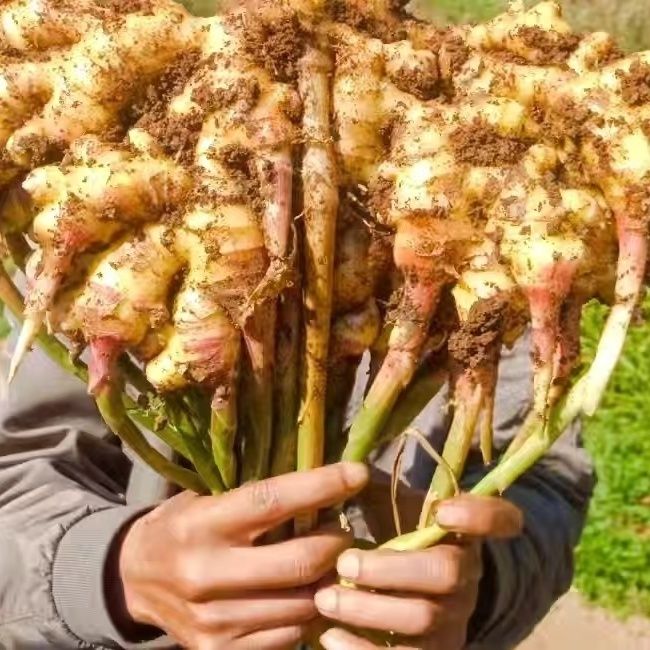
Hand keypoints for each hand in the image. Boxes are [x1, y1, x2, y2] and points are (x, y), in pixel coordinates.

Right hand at [115, 462, 368, 649]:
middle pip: (299, 562)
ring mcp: (214, 621)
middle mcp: (207, 574)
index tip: (357, 474)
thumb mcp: (205, 498)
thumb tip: (319, 485)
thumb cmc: (181, 526)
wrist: (134, 580)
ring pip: (302, 604)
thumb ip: (254, 497)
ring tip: (329, 563)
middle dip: (337, 544)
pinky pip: (287, 635)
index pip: (273, 501)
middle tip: (345, 531)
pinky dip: (307, 613)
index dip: (322, 486)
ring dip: (328, 581)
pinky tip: (305, 594)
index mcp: (203, 524)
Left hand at [315, 495, 522, 649]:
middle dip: (392, 569)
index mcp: (461, 532)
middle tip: (345, 564)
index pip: (499, 519)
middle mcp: (466, 576)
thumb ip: (370, 487)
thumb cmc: (391, 536)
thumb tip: (341, 473)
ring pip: (422, 620)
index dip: (480, 516)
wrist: (402, 592)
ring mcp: (453, 619)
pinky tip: (329, 636)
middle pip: (446, 573)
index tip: (442, 510)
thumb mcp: (388, 506)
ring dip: (369, 610)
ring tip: (325, 598)